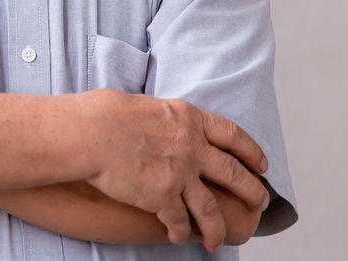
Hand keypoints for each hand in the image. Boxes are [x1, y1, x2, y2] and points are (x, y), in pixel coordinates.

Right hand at [78, 88, 269, 252]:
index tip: (260, 164)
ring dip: (217, 228)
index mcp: (188, 119)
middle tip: (261, 202)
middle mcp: (191, 146)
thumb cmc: (103, 113)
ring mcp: (179, 173)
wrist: (86, 134)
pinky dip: (180, 232)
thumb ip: (165, 119)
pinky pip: (179, 221)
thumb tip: (163, 124)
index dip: (251, 151)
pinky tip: (178, 237)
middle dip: (252, 191)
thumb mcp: (145, 105)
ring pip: (211, 208)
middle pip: (234, 173)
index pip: (232, 134)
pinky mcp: (162, 197)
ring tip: (219, 241)